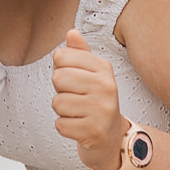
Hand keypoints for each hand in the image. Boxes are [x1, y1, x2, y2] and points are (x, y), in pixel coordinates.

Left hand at [51, 29, 127, 169]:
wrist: (112, 136)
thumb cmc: (95, 100)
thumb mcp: (91, 73)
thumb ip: (78, 53)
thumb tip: (71, 33)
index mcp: (103, 67)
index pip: (61, 56)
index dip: (59, 68)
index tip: (73, 78)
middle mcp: (106, 86)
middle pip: (57, 78)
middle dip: (60, 90)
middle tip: (75, 97)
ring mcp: (102, 110)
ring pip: (57, 103)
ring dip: (62, 111)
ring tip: (78, 112)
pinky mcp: (95, 131)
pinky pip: (60, 125)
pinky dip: (65, 127)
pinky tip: (80, 125)